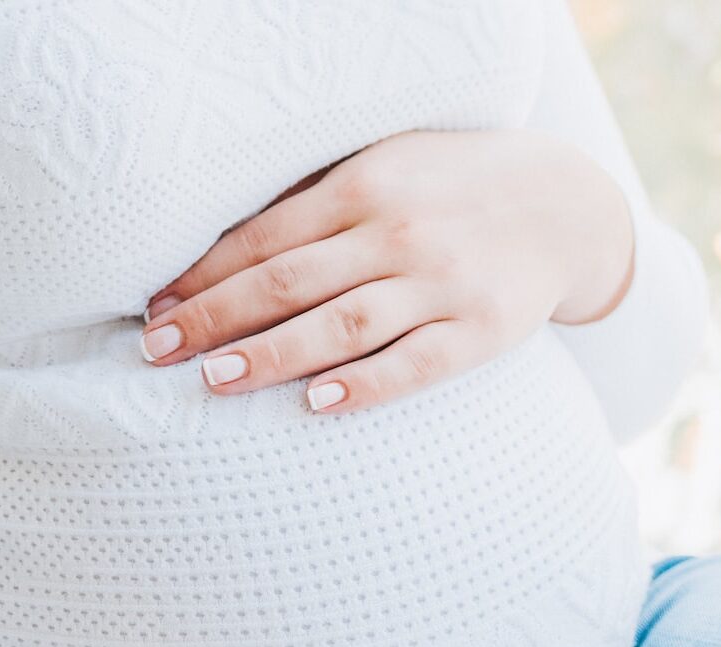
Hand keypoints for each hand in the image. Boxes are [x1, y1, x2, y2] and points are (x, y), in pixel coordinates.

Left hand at [136, 129, 634, 412]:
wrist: (566, 204)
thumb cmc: (448, 189)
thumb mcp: (384, 169)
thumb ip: (315, 206)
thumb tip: (220, 255)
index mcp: (363, 186)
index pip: (264, 239)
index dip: (204, 276)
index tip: (155, 310)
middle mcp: (397, 232)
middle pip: (288, 281)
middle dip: (215, 317)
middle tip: (157, 351)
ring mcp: (441, 282)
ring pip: (341, 324)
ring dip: (271, 354)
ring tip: (214, 378)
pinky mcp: (480, 330)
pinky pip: (415, 364)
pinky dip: (366, 385)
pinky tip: (317, 403)